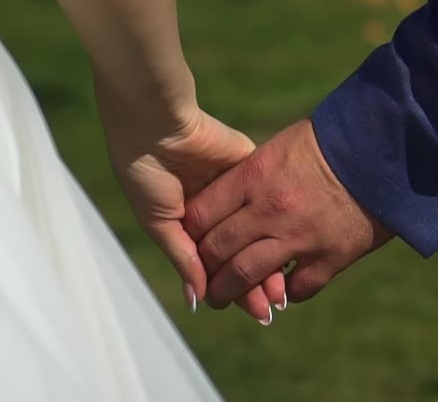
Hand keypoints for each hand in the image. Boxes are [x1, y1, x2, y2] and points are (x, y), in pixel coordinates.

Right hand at [98, 90, 285, 323]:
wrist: (156, 125)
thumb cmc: (147, 172)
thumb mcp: (160, 222)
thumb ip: (184, 258)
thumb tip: (199, 298)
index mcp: (191, 224)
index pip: (220, 264)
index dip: (236, 287)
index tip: (256, 313)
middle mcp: (218, 211)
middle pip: (246, 253)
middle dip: (258, 281)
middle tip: (272, 308)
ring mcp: (238, 191)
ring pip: (262, 232)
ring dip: (273, 259)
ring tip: (283, 289)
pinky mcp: (252, 167)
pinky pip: (269, 201)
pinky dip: (278, 225)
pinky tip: (290, 248)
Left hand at [183, 119, 393, 308]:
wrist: (385, 151)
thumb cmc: (333, 141)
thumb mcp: (283, 145)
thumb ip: (254, 172)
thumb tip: (230, 193)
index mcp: (255, 176)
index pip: (202, 214)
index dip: (190, 232)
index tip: (190, 239)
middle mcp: (270, 210)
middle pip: (216, 250)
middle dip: (203, 268)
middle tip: (201, 277)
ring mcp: (299, 238)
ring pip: (245, 276)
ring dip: (229, 292)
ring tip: (223, 298)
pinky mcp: (330, 257)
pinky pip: (296, 290)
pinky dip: (285, 294)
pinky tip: (282, 291)